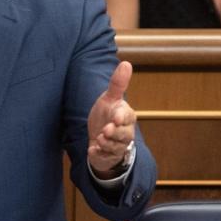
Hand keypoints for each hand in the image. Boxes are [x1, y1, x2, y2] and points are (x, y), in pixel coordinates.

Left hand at [87, 61, 135, 178]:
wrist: (100, 137)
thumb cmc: (107, 115)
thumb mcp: (109, 99)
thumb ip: (118, 83)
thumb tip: (126, 63)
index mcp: (126, 116)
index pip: (128, 117)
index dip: (122, 118)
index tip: (116, 117)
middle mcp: (125, 132)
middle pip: (124, 135)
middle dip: (115, 133)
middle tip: (105, 130)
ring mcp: (117, 146)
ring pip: (116, 147)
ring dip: (107, 143)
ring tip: (99, 139)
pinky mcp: (108, 156)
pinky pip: (105, 157)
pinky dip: (98, 154)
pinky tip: (92, 150)